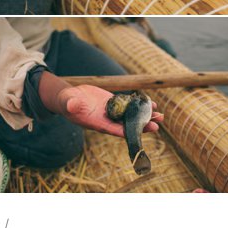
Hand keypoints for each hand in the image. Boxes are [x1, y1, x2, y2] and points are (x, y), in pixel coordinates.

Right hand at [42, 79, 162, 136]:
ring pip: (131, 116)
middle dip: (142, 126)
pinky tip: (151, 103)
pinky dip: (139, 105)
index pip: (115, 129)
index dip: (128, 130)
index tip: (141, 131)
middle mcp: (107, 120)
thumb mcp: (68, 102)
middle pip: (127, 125)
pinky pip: (129, 106)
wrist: (69, 97)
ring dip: (145, 116)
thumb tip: (71, 105)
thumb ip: (71, 105)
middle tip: (157, 125)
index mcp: (97, 123)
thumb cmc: (67, 102)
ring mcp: (112, 112)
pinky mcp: (114, 103)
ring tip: (160, 115)